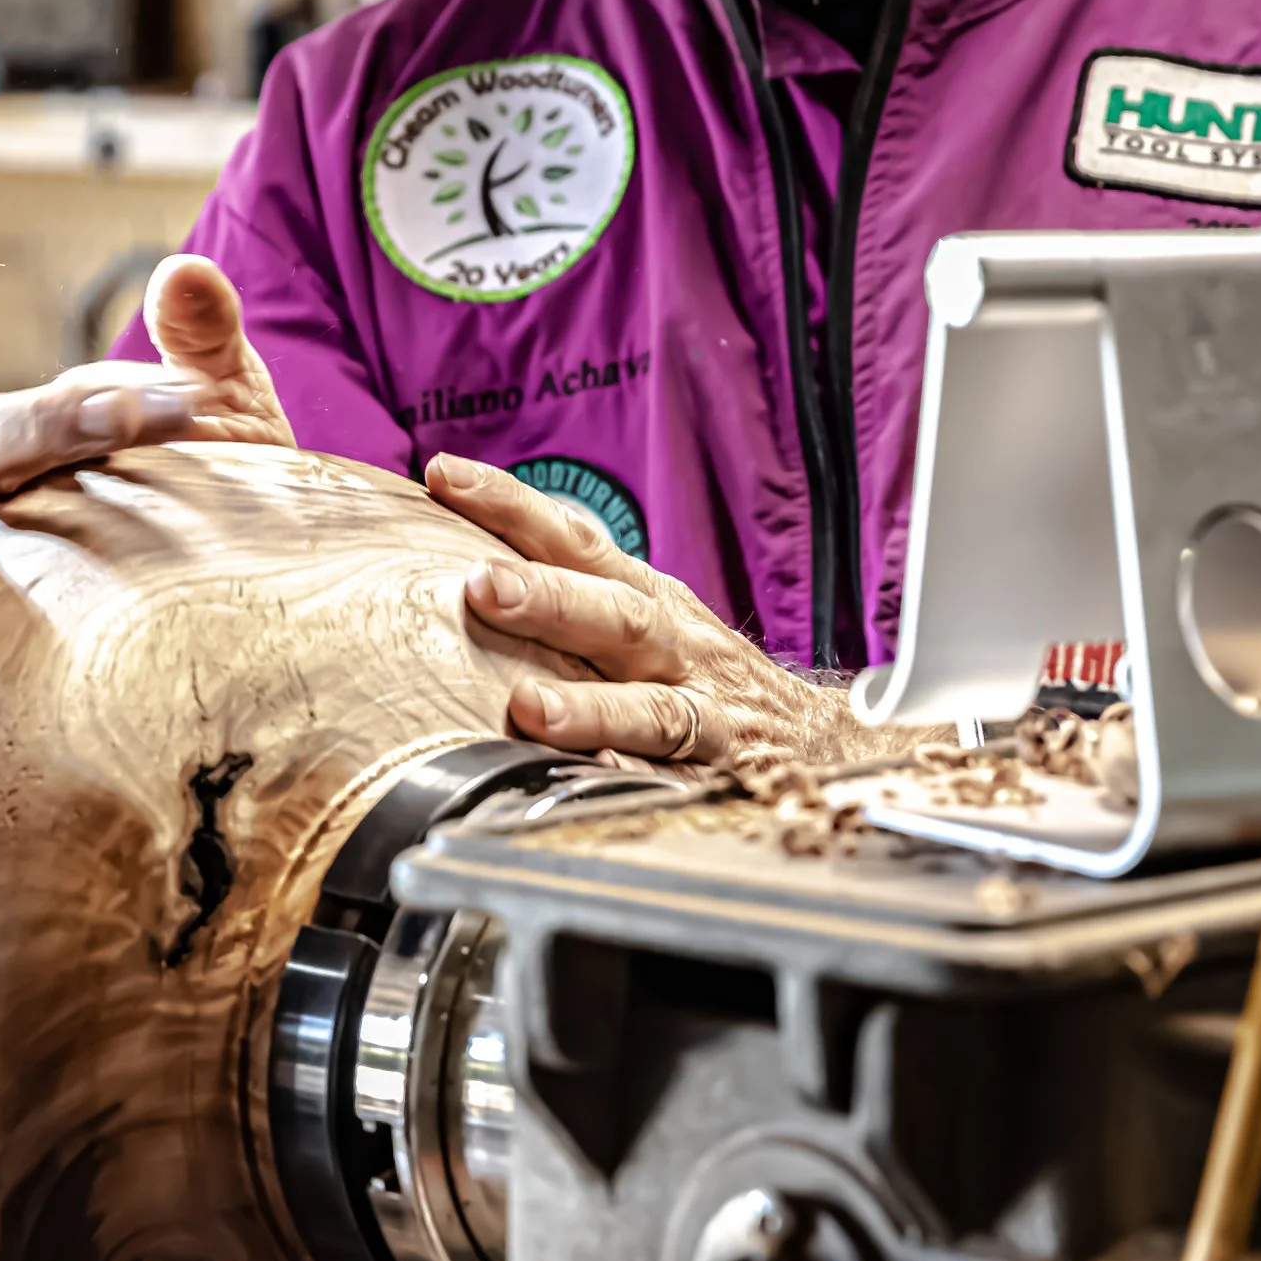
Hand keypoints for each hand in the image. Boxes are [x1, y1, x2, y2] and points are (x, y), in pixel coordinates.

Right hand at [0, 255, 292, 646]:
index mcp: (51, 433)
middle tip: (122, 425)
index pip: (35, 412)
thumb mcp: (224, 397)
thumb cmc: (227, 471)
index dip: (87, 407)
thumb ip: (201, 332)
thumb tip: (186, 271)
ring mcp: (4, 559)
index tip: (181, 404)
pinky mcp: (12, 625)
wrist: (256, 561)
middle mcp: (14, 493)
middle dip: (41, 435)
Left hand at [425, 454, 881, 778]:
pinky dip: (642, 783)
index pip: (575, 540)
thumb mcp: (642, 624)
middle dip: (548, 597)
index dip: (513, 505)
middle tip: (479, 585)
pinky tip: (595, 785)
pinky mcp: (720, 774)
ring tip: (529, 706)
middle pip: (614, 613)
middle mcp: (674, 645)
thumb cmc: (698, 676)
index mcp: (645, 599)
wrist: (815, 736)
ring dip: (590, 705)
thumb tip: (455, 574)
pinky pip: (681, 781)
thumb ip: (565, 605)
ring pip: (651, 706)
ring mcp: (706, 710)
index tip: (445, 475)